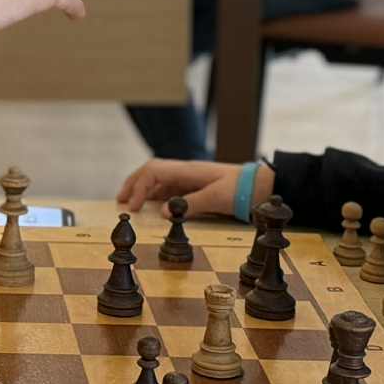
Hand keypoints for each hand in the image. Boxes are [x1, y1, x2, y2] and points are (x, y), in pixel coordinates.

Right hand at [115, 159, 259, 216]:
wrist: (262, 186)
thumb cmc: (242, 190)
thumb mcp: (216, 199)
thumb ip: (189, 205)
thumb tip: (162, 213)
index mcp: (188, 170)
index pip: (153, 171)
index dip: (138, 187)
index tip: (131, 206)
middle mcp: (186, 172)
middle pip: (152, 172)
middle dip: (134, 184)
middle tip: (120, 200)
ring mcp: (191, 179)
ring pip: (160, 181)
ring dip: (144, 191)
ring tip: (132, 204)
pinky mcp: (197, 187)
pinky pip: (171, 190)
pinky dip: (158, 197)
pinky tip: (154, 207)